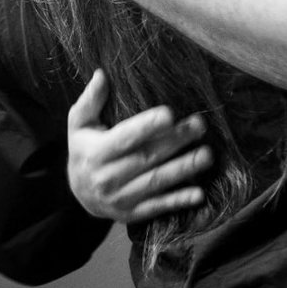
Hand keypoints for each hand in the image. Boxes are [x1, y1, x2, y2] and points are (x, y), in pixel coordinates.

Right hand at [67, 70, 210, 223]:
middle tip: (200, 125)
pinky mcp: (132, 214)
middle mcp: (107, 178)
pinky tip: (199, 193)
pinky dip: (179, 202)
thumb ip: (90, 100)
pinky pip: (158, 207)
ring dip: (183, 169)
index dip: (146, 127)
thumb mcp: (80, 125)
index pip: (124, 138)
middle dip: (175, 141)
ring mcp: (120, 199)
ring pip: (155, 183)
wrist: (79, 195)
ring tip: (207, 154)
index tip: (169, 113)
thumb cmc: (85, 149)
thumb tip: (102, 74)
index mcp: (96, 153)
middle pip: (146, 158)